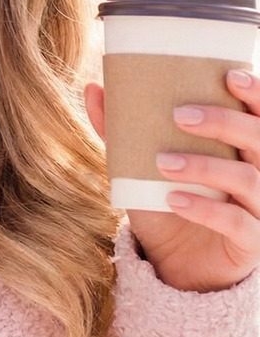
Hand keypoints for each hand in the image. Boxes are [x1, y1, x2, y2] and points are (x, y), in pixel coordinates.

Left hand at [85, 70, 259, 291]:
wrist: (174, 260)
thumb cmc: (164, 199)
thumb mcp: (140, 163)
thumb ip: (120, 128)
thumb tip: (92, 87)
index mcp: (241, 148)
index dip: (256, 94)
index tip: (229, 76)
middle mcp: (259, 174)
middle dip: (224, 122)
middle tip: (179, 115)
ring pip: (250, 179)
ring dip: (205, 166)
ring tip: (163, 162)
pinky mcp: (251, 243)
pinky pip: (240, 224)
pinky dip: (206, 210)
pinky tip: (174, 200)